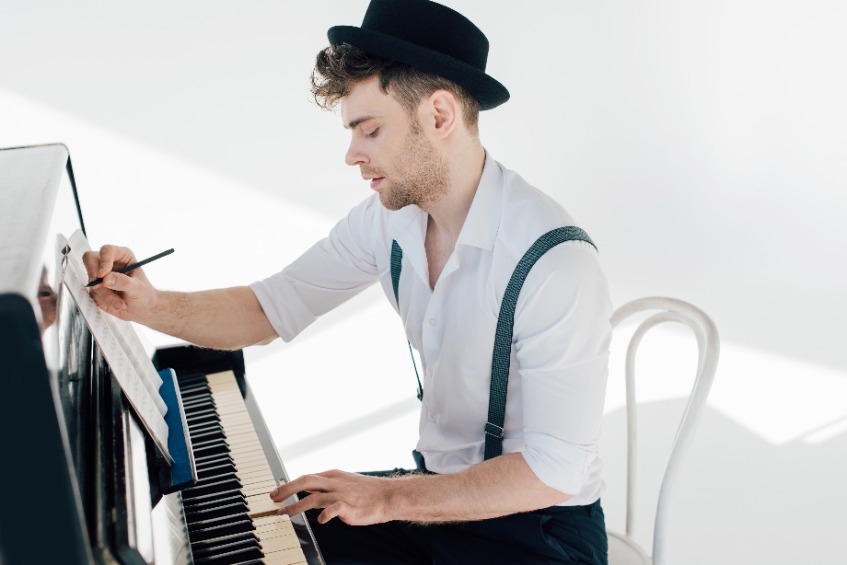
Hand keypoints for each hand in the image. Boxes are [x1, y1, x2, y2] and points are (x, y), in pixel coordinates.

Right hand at [82, 244, 157, 321]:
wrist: (142, 308)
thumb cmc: (143, 294)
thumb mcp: (138, 288)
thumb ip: (123, 282)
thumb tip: (105, 279)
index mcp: (122, 256)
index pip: (107, 250)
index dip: (103, 261)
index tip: (102, 275)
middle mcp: (109, 262)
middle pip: (90, 259)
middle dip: (94, 275)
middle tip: (99, 287)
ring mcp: (100, 276)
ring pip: (92, 281)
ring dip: (105, 295)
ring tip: (121, 304)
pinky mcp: (95, 288)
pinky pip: (92, 294)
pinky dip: (104, 301)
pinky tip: (117, 305)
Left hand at [269, 470, 397, 525]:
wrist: (388, 496)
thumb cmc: (367, 492)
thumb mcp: (345, 482)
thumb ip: (328, 486)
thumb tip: (309, 491)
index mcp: (334, 475)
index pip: (307, 477)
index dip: (289, 484)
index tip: (277, 492)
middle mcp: (335, 482)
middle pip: (306, 481)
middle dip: (287, 489)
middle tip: (273, 498)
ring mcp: (342, 494)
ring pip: (314, 497)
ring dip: (296, 506)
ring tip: (284, 513)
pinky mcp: (349, 507)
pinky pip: (332, 510)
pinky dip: (323, 515)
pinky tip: (319, 521)